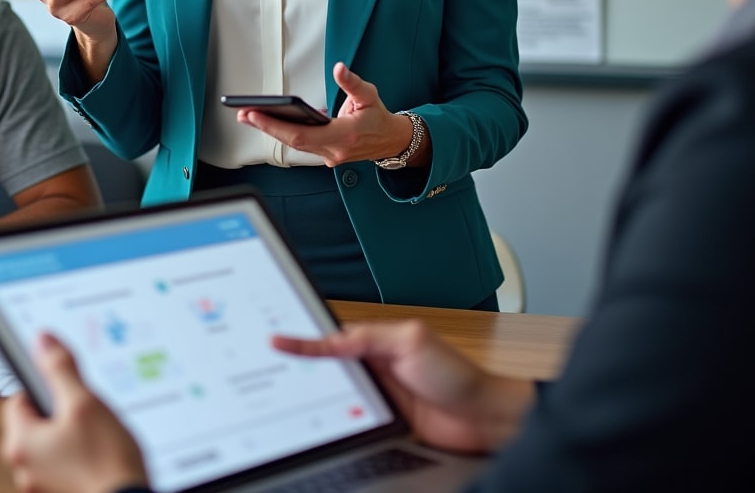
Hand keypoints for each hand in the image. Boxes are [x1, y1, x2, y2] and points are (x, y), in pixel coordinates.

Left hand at [1, 333, 148, 492]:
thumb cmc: (104, 460)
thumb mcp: (84, 402)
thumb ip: (60, 369)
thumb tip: (43, 341)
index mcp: (20, 443)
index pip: (18, 398)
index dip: (43, 385)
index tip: (62, 381)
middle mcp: (23, 466)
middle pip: (36, 419)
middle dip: (61, 409)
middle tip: (86, 408)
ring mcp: (41, 481)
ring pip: (51, 439)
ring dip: (71, 430)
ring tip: (96, 430)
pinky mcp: (59, 488)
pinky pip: (62, 458)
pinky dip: (77, 450)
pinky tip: (99, 448)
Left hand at [235, 62, 417, 166]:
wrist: (392, 141)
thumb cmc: (378, 117)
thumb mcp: (369, 94)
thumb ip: (351, 82)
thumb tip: (339, 68)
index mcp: (345, 135)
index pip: (302, 134)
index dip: (275, 126)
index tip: (255, 113)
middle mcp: (335, 151)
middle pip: (292, 142)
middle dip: (266, 127)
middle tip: (243, 113)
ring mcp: (330, 156)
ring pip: (295, 145)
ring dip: (272, 130)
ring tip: (249, 115)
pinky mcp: (326, 155)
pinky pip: (302, 145)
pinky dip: (285, 133)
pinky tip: (269, 121)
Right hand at [272, 321, 534, 453]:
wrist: (482, 418)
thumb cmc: (456, 374)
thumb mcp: (411, 342)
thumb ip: (370, 338)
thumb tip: (334, 339)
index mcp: (378, 338)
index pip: (333, 336)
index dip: (304, 339)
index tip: (276, 340)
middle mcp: (375, 363)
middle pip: (329, 364)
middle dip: (302, 364)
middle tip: (272, 363)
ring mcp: (378, 392)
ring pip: (336, 391)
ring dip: (317, 392)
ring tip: (287, 390)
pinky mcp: (382, 419)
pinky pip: (351, 416)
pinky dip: (335, 416)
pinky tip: (322, 419)